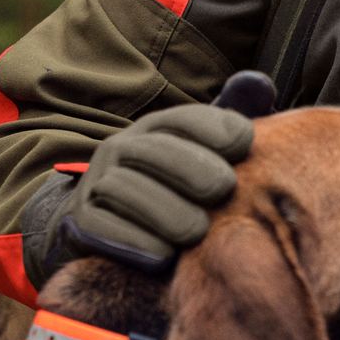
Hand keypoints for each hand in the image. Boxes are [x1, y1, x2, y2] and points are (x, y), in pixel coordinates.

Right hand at [23, 98, 255, 284]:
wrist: (113, 233)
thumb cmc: (178, 195)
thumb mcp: (206, 158)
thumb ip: (230, 127)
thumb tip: (259, 83)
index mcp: (157, 129)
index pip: (186, 119)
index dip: (216, 127)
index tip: (246, 144)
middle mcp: (123, 148)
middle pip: (156, 150)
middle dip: (193, 167)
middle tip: (224, 189)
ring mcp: (97, 183)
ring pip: (126, 187)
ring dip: (166, 210)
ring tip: (198, 230)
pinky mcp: (80, 222)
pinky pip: (102, 227)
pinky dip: (134, 242)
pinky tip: (163, 256)